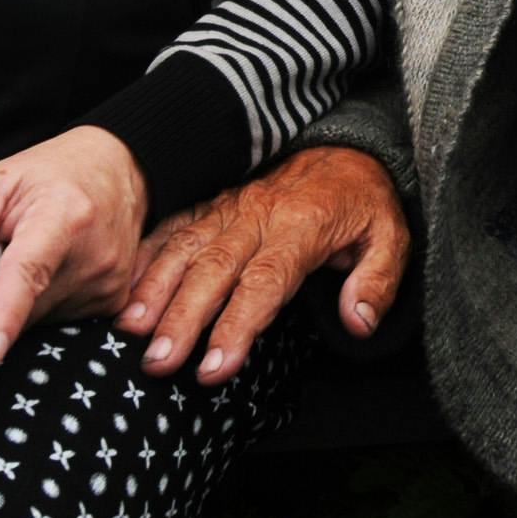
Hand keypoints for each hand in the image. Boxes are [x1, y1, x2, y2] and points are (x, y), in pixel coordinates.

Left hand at [0, 125, 148, 368]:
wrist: (118, 167)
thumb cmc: (52, 174)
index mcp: (62, 213)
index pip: (26, 273)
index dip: (3, 315)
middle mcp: (95, 252)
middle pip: (22, 305)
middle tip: (2, 252)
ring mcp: (109, 280)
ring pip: (36, 319)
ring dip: (22, 298)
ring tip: (35, 250)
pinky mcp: (113, 299)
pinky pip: (57, 319)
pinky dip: (42, 301)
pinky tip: (53, 268)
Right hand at [117, 145, 407, 384]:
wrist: (345, 149)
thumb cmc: (365, 203)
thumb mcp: (392, 237)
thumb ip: (378, 281)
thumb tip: (357, 323)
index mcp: (302, 226)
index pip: (265, 281)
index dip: (237, 326)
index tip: (213, 368)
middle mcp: (258, 215)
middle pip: (214, 269)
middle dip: (182, 319)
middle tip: (158, 363)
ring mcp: (229, 207)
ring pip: (185, 248)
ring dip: (155, 290)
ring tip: (130, 332)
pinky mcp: (212, 204)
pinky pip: (173, 227)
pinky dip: (146, 256)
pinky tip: (124, 289)